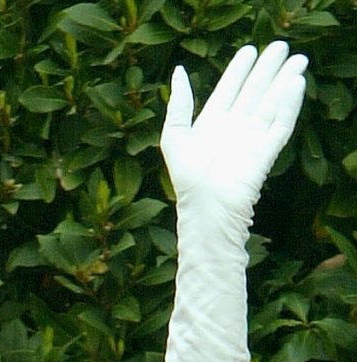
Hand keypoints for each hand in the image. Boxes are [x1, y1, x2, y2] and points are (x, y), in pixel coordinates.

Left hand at [160, 41, 307, 214]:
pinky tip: (295, 84)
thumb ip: (178, 104)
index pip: (228, 90)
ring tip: (296, 58)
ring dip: (284, 81)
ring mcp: (252, 139)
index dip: (238, 70)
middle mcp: (234, 128)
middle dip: (267, 69)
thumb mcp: (174, 135)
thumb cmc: (187, 176)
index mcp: (211, 124)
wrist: (207, 207)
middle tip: (279, 46)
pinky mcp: (268, 150)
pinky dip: (289, 104)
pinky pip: (282, 123)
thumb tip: (179, 71)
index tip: (249, 50)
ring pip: (272, 103)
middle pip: (254, 92)